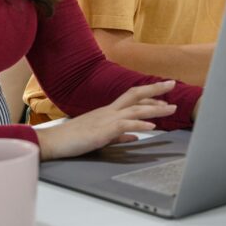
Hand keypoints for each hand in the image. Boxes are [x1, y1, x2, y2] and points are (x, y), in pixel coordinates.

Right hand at [33, 81, 176, 159]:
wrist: (53, 141)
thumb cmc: (73, 139)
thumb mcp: (100, 136)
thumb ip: (118, 135)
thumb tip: (134, 137)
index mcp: (108, 111)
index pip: (132, 98)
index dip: (149, 95)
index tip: (164, 95)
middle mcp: (109, 111)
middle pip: (136, 95)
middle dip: (155, 89)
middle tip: (173, 84)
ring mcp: (106, 119)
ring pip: (135, 109)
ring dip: (155, 108)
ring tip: (171, 108)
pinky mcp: (103, 131)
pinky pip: (125, 125)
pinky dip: (140, 125)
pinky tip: (152, 127)